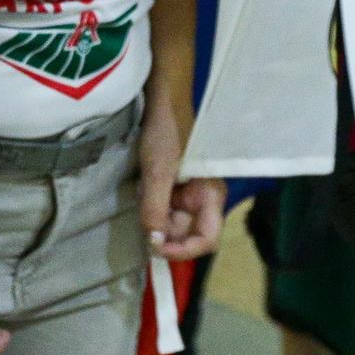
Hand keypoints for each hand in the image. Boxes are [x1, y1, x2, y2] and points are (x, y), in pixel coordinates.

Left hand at [138, 94, 225, 261]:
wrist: (162, 104)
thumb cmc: (166, 134)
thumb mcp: (158, 173)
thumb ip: (156, 210)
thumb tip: (153, 244)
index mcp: (211, 196)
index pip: (207, 240)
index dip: (184, 251)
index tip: (156, 247)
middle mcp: (204, 201)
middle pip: (188, 236)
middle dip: (165, 235)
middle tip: (142, 224)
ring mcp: (190, 196)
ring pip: (174, 225)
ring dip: (156, 221)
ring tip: (144, 199)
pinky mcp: (176, 190)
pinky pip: (166, 211)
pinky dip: (152, 209)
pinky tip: (144, 194)